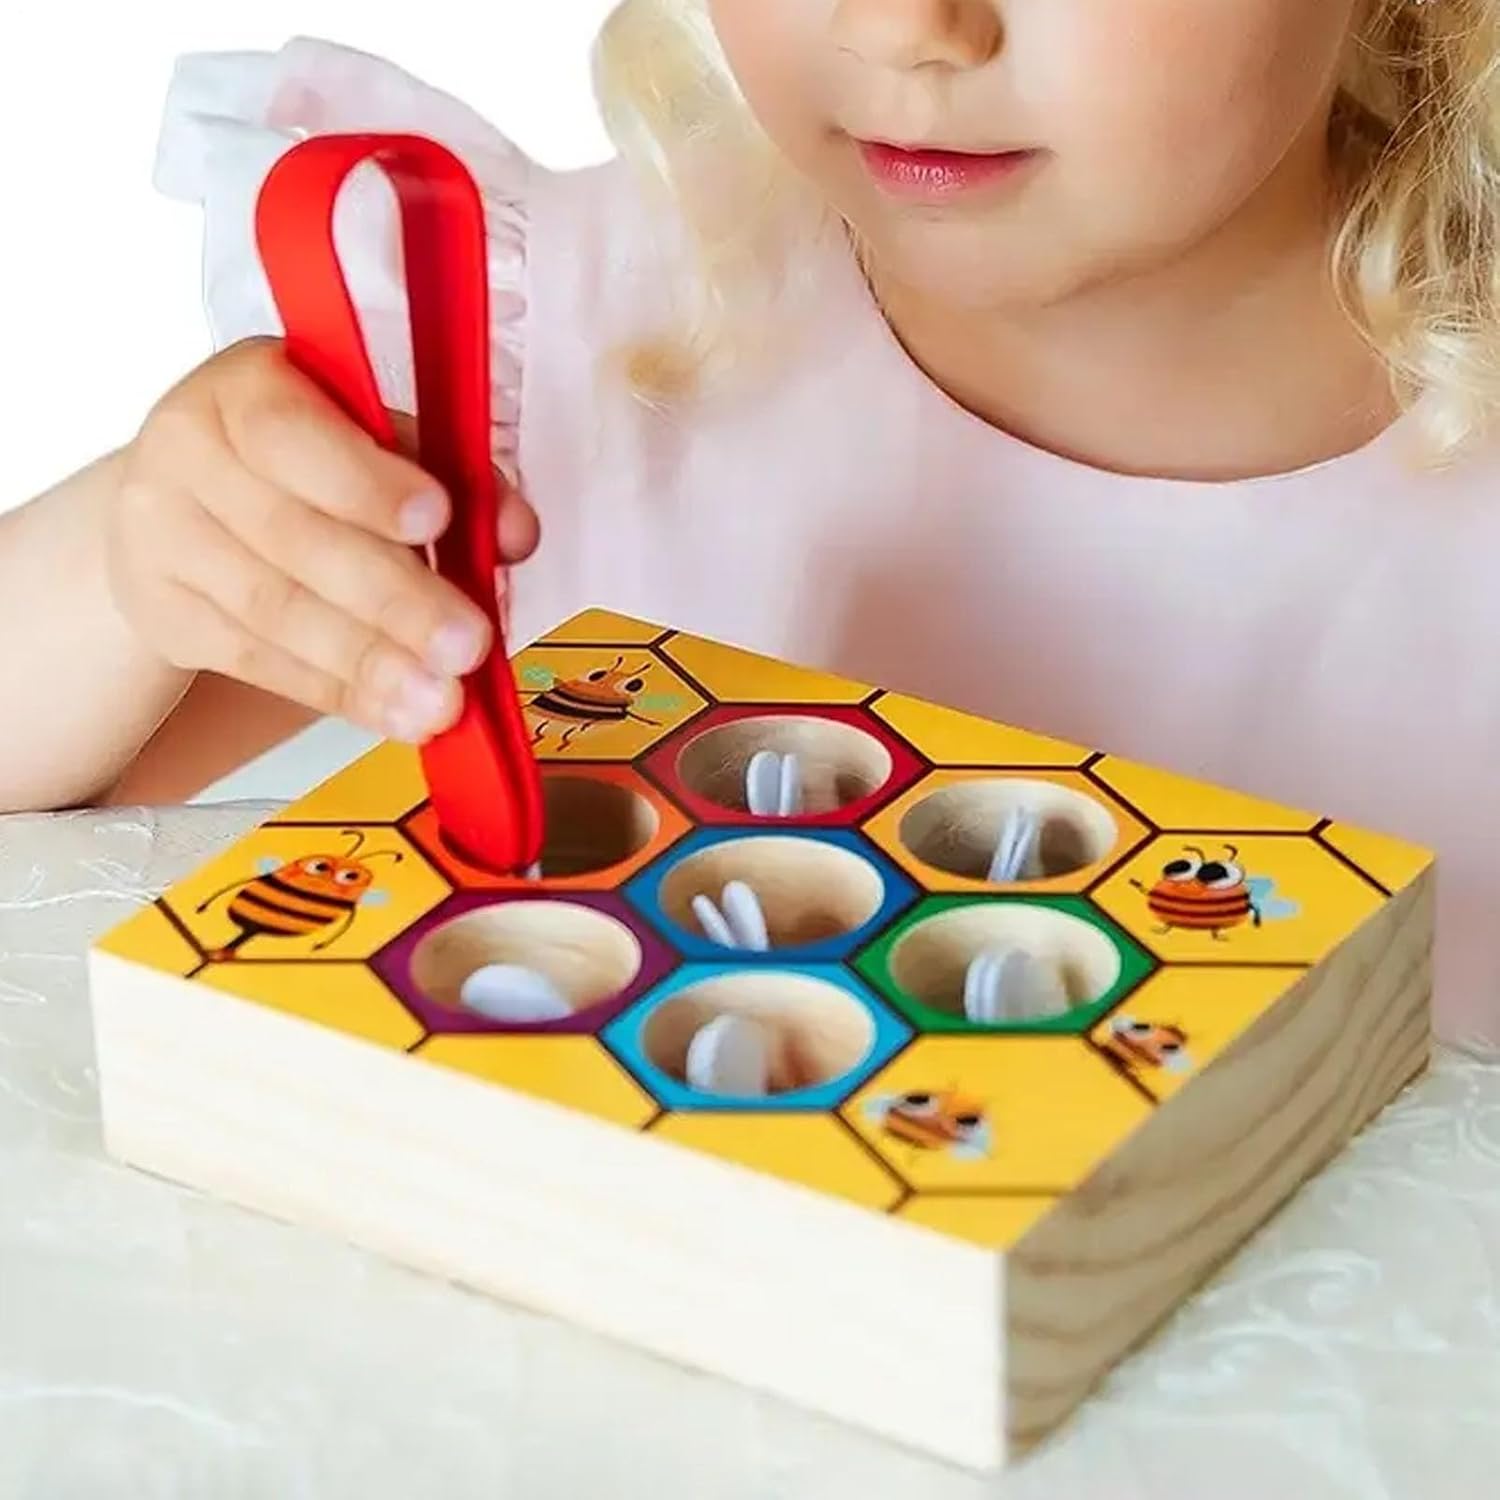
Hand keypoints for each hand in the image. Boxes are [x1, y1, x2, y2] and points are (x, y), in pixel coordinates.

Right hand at [108, 337, 538, 742]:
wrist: (176, 507)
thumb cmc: (300, 464)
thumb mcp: (369, 440)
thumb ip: (447, 472)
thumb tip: (514, 533)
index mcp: (246, 388)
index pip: (294, 434)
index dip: (366, 483)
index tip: (436, 520)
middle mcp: (190, 453)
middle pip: (295, 537)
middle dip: (394, 598)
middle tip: (466, 644)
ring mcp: (165, 537)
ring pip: (278, 611)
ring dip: (371, 663)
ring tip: (442, 700)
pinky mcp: (167, 614)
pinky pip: (262, 662)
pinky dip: (341, 693)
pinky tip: (397, 713)